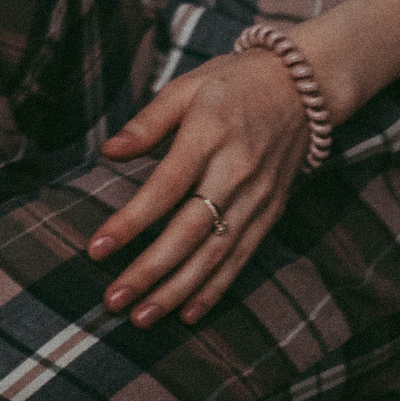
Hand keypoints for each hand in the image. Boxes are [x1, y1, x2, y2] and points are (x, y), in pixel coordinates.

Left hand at [87, 44, 314, 327]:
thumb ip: (147, 122)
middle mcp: (237, 172)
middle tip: (114, 300)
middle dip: (150, 270)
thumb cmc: (230, 83)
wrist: (302, 86)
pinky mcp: (271, 213)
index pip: (165, 187)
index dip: (131, 221)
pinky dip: (216, 289)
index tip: (97, 249)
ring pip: (216, 254)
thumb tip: (107, 152)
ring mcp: (258, 198)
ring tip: (142, 317)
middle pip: (190, 232)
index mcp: (210, 136)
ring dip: (178, 290)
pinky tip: (188, 313)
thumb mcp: (185, 87)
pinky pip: (242, 258)